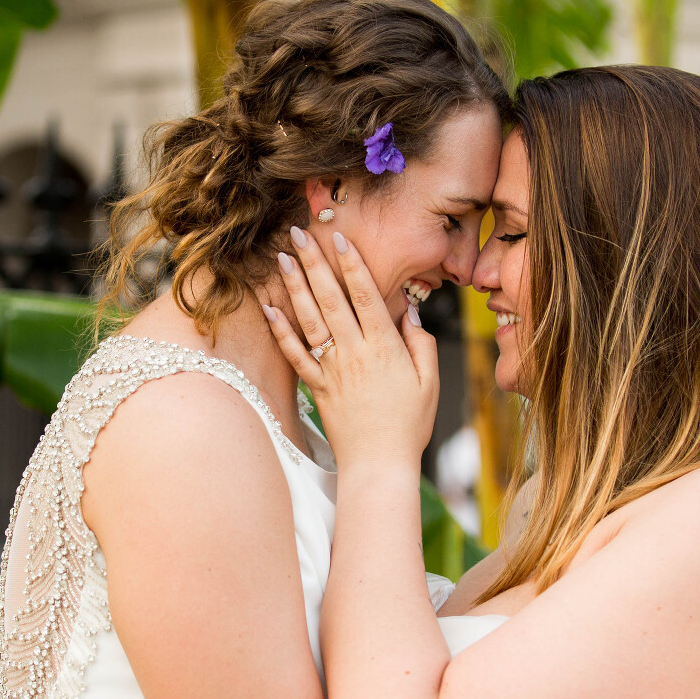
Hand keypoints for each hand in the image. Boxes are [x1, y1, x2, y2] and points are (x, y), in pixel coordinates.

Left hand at [263, 227, 438, 470]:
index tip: (340, 238)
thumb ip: (419, 342)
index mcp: (384, 347)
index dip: (352, 264)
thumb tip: (409, 310)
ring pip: (309, 320)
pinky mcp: (316, 388)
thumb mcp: (429, 381)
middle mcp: (353, 353)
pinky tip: (269, 308)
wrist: (379, 465)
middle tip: (299, 234)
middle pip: (331, 298)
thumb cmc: (409, 425)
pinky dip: (280, 330)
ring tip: (282, 259)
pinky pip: (294, 354)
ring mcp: (331, 369)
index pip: (365, 295)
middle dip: (314, 263)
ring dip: (294, 287)